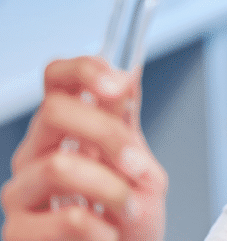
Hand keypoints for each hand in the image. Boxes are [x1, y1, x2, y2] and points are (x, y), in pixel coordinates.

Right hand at [2, 57, 166, 240]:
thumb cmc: (129, 218)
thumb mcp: (139, 166)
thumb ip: (127, 125)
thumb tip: (127, 74)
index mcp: (65, 131)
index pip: (57, 79)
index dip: (83, 70)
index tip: (118, 84)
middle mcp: (36, 155)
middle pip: (53, 112)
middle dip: (107, 134)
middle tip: (138, 166)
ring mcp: (22, 193)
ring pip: (60, 166)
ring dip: (112, 189)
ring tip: (130, 210)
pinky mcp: (18, 233)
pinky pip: (66, 218)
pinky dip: (102, 228)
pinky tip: (107, 235)